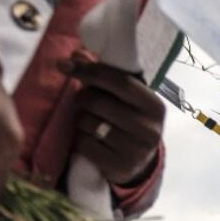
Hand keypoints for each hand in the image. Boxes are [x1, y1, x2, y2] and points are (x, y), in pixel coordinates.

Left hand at [62, 51, 165, 184]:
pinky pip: (86, 145)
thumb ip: (104, 75)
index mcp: (154, 105)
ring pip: (89, 123)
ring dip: (81, 120)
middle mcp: (149, 128)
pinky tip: (90, 140)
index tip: (65, 64)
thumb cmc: (129, 121)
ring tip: (89, 122)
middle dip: (82, 97)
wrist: (139, 163)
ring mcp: (136, 150)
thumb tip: (77, 54)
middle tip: (82, 100)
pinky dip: (81, 140)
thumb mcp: (125, 98)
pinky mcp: (120, 167)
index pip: (119, 81)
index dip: (90, 71)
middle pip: (99, 102)